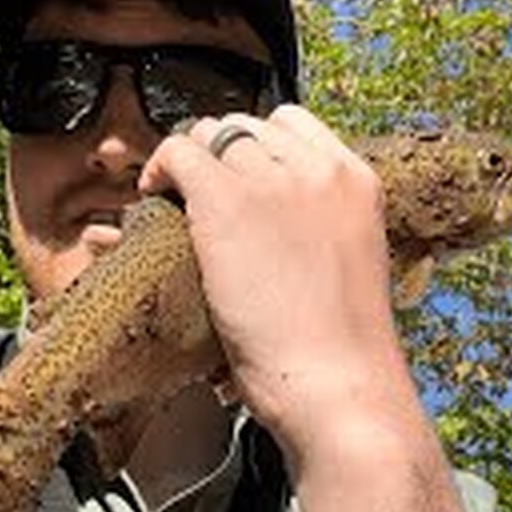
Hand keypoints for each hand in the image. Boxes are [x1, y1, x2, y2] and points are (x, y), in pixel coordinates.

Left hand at [138, 105, 407, 472]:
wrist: (339, 386)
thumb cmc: (341, 353)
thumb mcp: (344, 269)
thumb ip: (319, 232)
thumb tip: (270, 228)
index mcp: (358, 182)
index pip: (295, 125)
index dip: (257, 147)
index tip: (237, 177)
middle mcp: (319, 169)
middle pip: (248, 126)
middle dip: (218, 154)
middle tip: (196, 193)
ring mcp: (274, 180)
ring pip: (210, 134)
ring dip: (187, 163)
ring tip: (171, 199)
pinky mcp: (228, 200)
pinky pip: (179, 153)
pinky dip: (160, 169)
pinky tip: (153, 197)